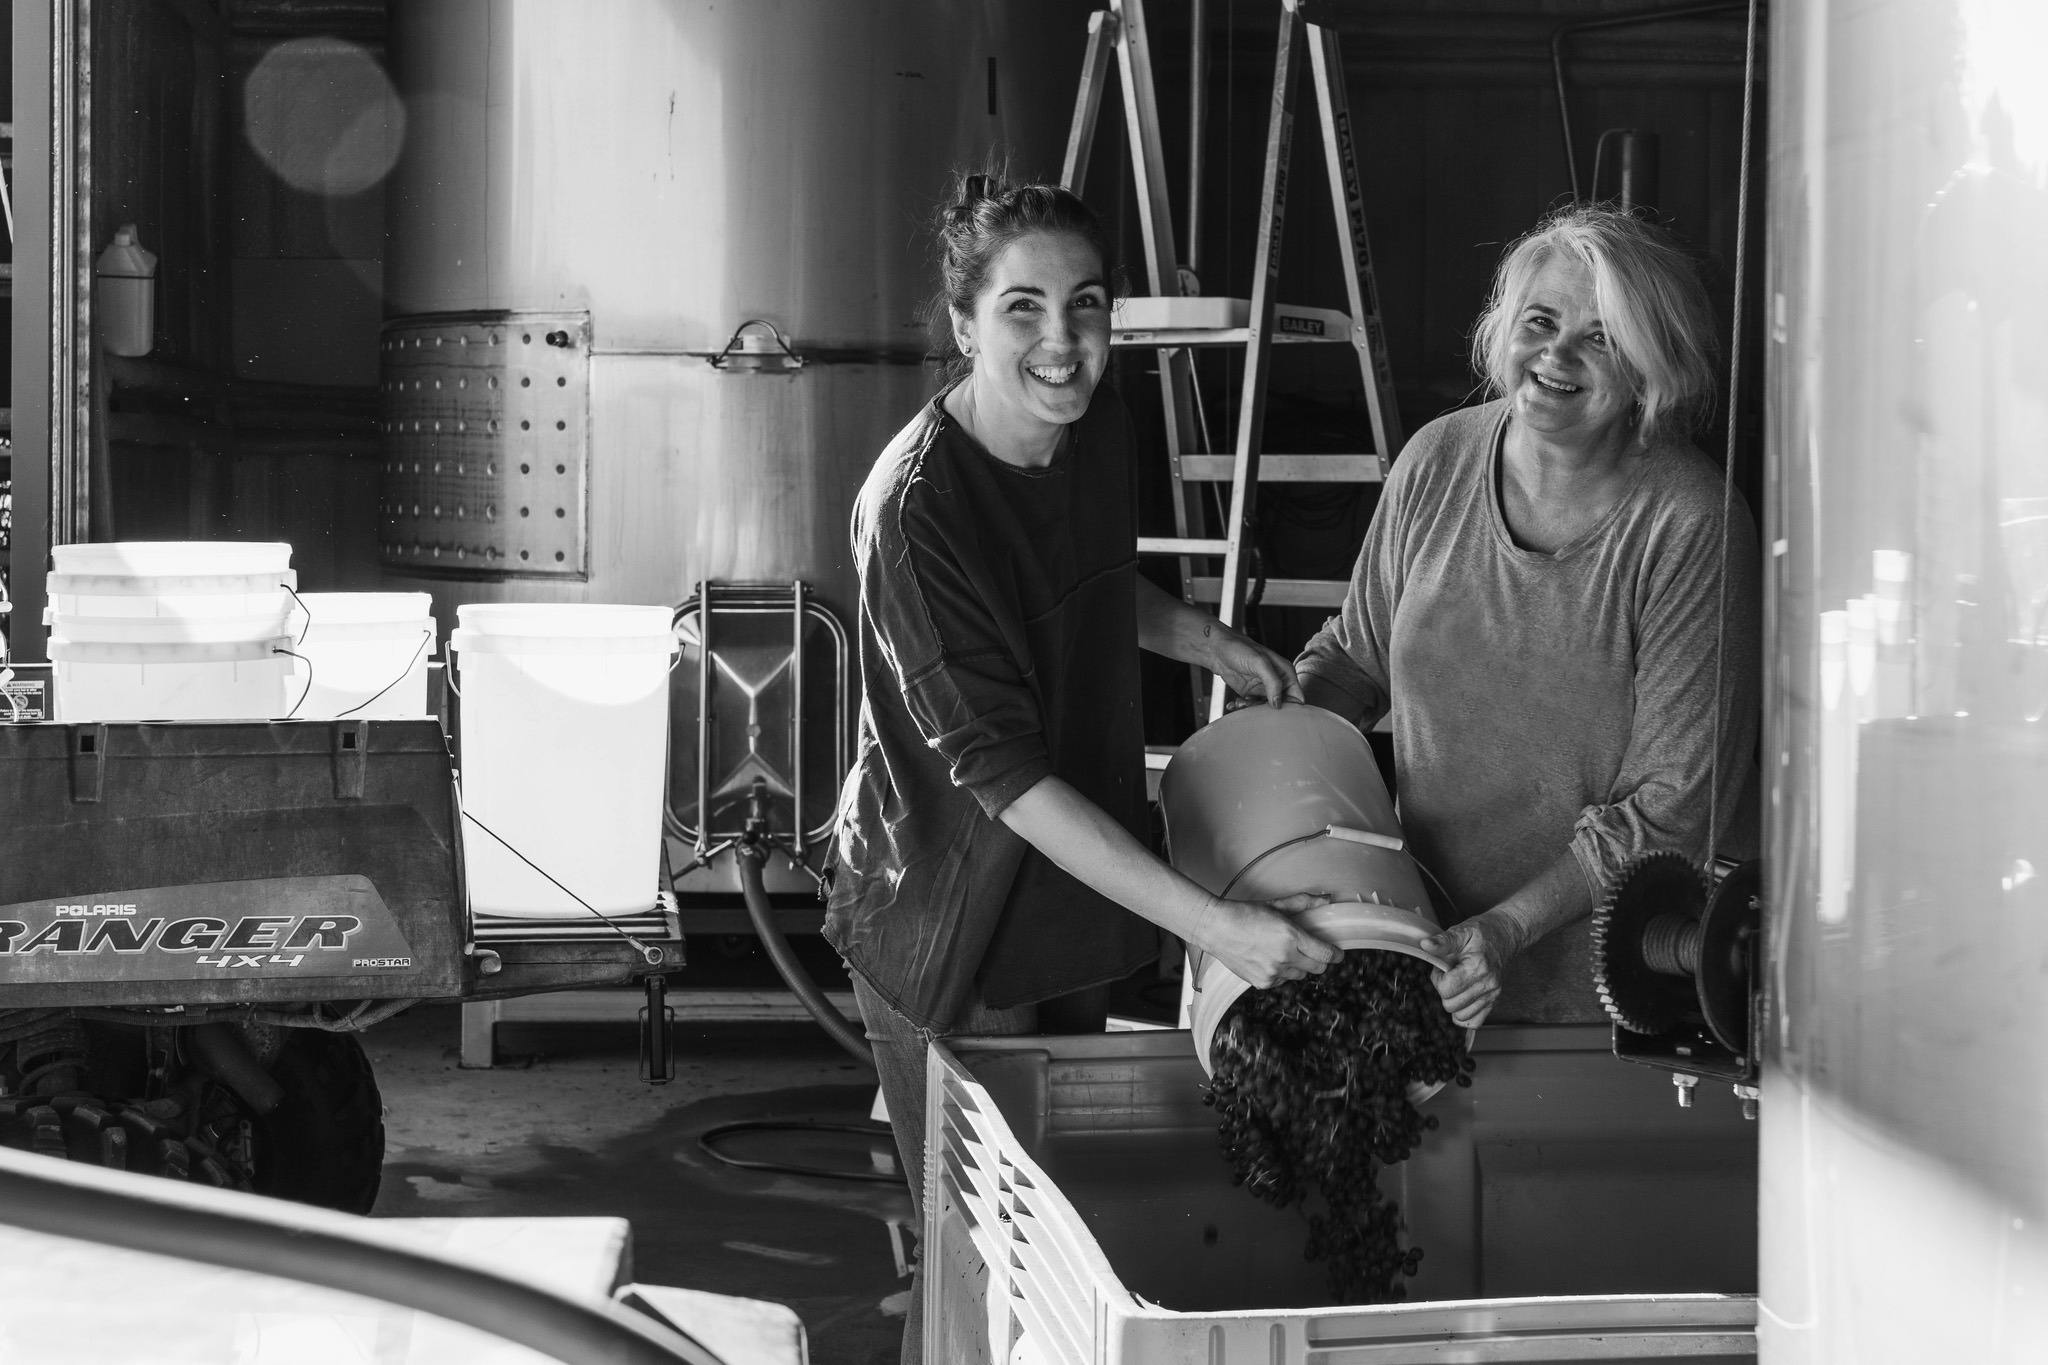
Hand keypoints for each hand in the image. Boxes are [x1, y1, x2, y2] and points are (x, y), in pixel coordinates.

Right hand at [1194, 893, 1340, 988]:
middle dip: (1318, 960)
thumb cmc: (1245, 913)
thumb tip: (1327, 899)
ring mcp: (1273, 973)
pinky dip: (1281, 973)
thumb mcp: (1276, 905)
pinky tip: (1269, 960)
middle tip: (1311, 951)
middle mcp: (1284, 957)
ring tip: (1283, 952)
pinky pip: (1282, 982)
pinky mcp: (1262, 983)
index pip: (1326, 954)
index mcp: (1291, 936)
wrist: (1216, 928)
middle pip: (1317, 969)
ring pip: (1299, 976)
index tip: (1337, 953)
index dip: (1336, 955)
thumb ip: (1303, 903)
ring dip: (1298, 966)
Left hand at [1203, 622, 1301, 709]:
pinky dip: (1243, 707)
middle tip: (1254, 707)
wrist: (1217, 649)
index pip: (1297, 697)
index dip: (1291, 708)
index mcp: (1286, 673)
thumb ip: (1273, 682)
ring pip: (1265, 709)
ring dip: (1252, 709)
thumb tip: (1278, 703)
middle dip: (1268, 711)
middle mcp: (1277, 682)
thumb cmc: (1240, 649)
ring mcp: (1263, 688)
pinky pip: (1251, 706)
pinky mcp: (1250, 693)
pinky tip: (1234, 703)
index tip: (1278, 714)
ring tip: (1240, 703)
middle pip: (1281, 706)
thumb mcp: (1260, 663)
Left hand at [1421, 914, 1519, 1028]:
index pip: (1446, 989)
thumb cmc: (1481, 933)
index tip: (1442, 968)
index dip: (1437, 979)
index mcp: (1478, 967)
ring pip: (1461, 1016)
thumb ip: (1443, 941)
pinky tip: (1462, 999)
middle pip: (1451, 1005)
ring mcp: (1493, 994)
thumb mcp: (1461, 931)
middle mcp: (1488, 984)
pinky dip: (1464, 1014)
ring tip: (1457, 984)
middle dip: (1444, 991)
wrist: (1504, 935)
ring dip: (1453, 1003)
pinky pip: (1475, 1022)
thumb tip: (1425, 945)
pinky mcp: (1494, 1001)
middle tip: (1449, 975)